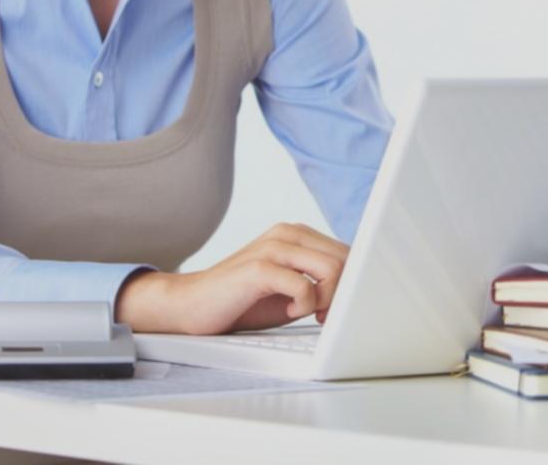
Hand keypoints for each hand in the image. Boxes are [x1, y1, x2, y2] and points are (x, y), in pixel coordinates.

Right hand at [113, 223, 348, 334]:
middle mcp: (287, 233)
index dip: (353, 281)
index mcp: (297, 234)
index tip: (341, 307)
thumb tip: (356, 293)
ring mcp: (272, 247)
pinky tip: (290, 310)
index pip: (348, 251)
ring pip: (331, 268)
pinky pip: (304, 286)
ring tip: (312, 313)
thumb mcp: (290, 290)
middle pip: (346, 258)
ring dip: (329, 298)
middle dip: (345, 291)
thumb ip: (320, 284)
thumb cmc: (243, 301)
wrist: (192, 306)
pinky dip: (306, 304)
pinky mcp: (259, 267)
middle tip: (326, 315)